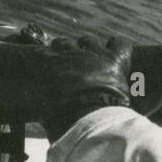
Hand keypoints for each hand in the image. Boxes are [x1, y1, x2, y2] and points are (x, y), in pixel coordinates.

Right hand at [0, 30, 133, 137]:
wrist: (87, 119)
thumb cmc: (63, 120)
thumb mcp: (45, 112)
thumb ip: (43, 107)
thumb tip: (41, 117)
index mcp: (51, 66)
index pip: (45, 52)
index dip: (49, 58)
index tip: (52, 66)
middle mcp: (71, 55)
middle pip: (66, 44)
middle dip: (68, 53)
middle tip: (72, 67)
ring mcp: (94, 55)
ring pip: (90, 41)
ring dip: (91, 49)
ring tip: (93, 60)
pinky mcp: (114, 60)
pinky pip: (120, 44)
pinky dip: (118, 46)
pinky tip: (117, 51)